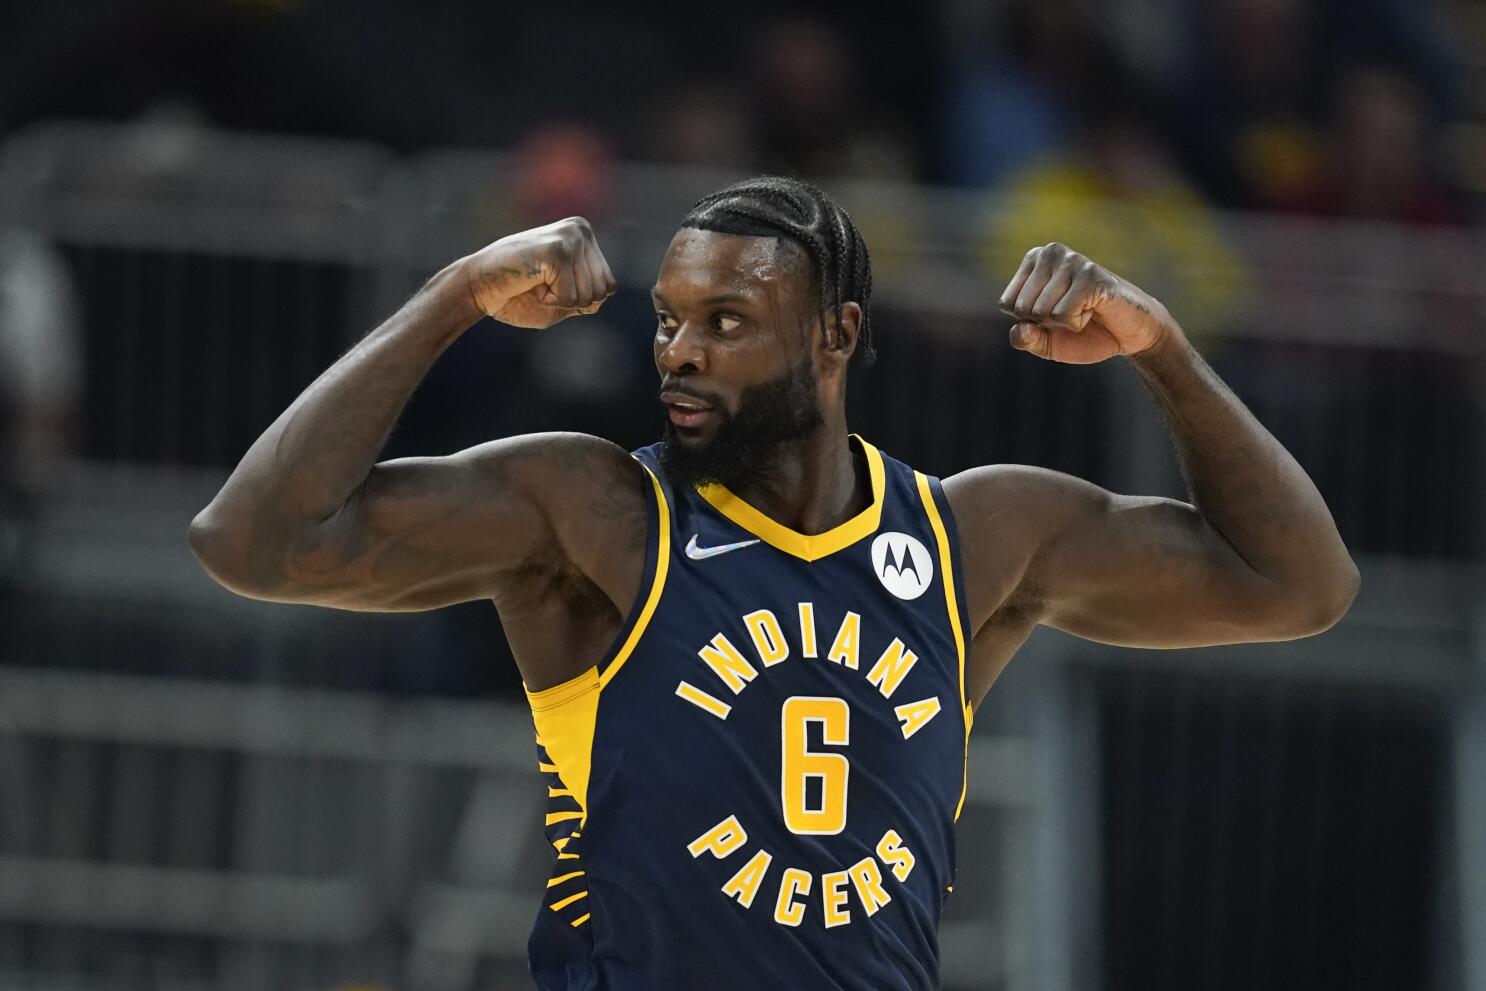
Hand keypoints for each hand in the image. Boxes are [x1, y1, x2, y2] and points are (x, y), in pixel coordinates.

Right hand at [465, 217, 616, 328]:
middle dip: (572, 301)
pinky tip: (530, 283)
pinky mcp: (558, 251)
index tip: (549, 285)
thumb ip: (588, 296)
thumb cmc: (516, 294)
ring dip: (559, 301)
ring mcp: (570, 237)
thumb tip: (607, 292)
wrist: (476, 286)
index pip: (608, 286)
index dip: (579, 300)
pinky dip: (550, 301)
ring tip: (535, 282)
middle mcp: (580, 230)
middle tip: (541, 285)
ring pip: (588, 296)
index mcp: (584, 236)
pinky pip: (570, 297)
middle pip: (602, 291)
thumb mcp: (563, 299)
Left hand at [997, 243, 1178, 363]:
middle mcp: (1051, 253)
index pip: (1006, 304)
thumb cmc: (1085, 333)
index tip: (1053, 315)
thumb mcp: (1046, 342)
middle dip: (1046, 323)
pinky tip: (1094, 309)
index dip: (1029, 322)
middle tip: (1072, 313)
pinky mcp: (1091, 275)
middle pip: (1022, 307)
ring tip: (1085, 310)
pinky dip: (1077, 322)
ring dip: (1064, 322)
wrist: (1128, 335)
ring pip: (1041, 311)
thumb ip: (1025, 338)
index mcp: (1034, 261)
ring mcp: (1072, 261)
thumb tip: (1020, 328)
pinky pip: (1063, 313)